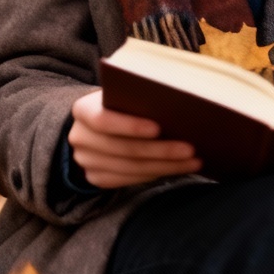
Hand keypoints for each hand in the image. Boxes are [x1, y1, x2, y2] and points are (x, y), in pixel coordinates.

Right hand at [68, 89, 201, 187]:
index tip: (159, 128)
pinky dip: (157, 174)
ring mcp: (86, 162)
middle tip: (191, 148)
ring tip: (194, 161)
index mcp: (82, 110)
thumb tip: (177, 101)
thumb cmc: (118, 101)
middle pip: (123, 149)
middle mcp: (79, 138)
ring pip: (131, 168)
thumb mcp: (121, 93)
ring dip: (166, 166)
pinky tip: (179, 168)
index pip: (103, 120)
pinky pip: (130, 180)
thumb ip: (138, 96)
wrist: (95, 124)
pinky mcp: (97, 179)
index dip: (130, 126)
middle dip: (160, 150)